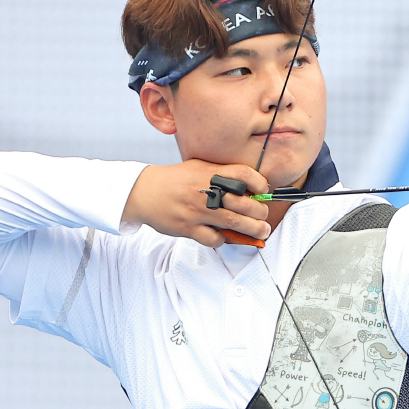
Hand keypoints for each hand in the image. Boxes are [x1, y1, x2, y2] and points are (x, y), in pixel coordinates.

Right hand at [123, 160, 270, 247]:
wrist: (144, 192)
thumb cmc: (174, 180)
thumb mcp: (199, 168)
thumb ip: (222, 175)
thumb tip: (250, 189)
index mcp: (209, 172)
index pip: (243, 174)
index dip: (259, 183)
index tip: (264, 191)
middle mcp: (205, 191)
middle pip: (244, 203)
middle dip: (261, 213)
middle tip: (264, 217)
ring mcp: (197, 211)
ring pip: (234, 223)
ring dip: (253, 230)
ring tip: (261, 231)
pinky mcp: (188, 228)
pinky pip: (214, 239)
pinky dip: (224, 240)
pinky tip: (225, 236)